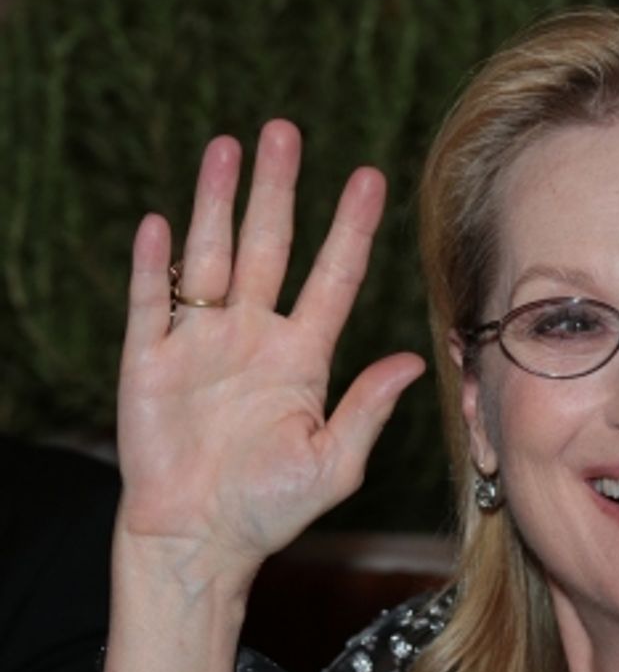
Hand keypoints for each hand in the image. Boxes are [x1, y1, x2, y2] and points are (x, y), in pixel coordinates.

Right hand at [118, 121, 424, 589]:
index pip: (332, 278)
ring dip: (216, 203)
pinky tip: (160, 224)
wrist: (199, 541)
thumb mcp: (333, 463)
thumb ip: (368, 410)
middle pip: (268, 247)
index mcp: (301, 357)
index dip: (349, 228)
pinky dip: (154, 264)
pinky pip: (151, 301)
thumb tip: (416, 361)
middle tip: (285, 130)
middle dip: (276, 190)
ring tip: (228, 148)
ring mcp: (199, 342)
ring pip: (210, 256)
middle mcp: (252, 337)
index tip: (370, 177)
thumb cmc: (270, 509)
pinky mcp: (149, 359)